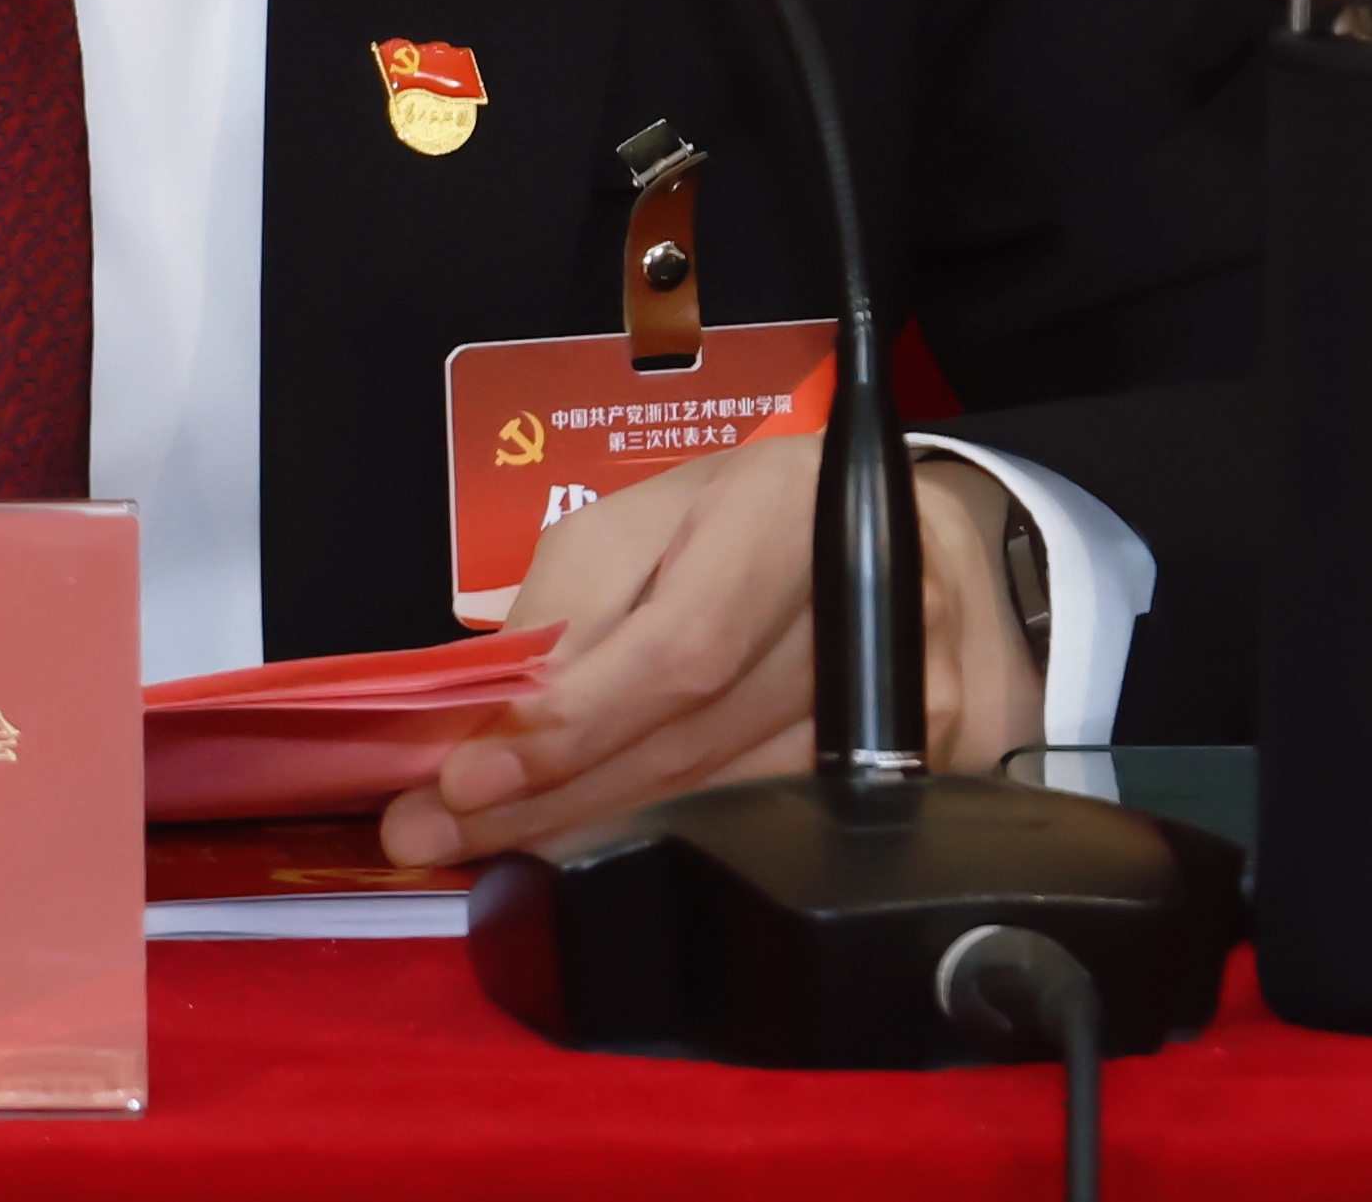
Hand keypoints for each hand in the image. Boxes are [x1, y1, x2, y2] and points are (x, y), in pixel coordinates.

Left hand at [378, 444, 1042, 867]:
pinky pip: (786, 829)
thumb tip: (473, 717)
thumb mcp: (645, 520)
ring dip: (600, 837)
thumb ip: (564, 609)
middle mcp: (865, 603)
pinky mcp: (934, 757)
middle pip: (696, 741)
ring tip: (492, 853)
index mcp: (782, 512)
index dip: (569, 724)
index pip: (673, 647)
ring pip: (734, 802)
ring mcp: (914, 691)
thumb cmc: (748, 518)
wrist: (905, 525)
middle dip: (551, 800)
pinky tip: (605, 858)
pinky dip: (685, 852)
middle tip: (436, 837)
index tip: (464, 779)